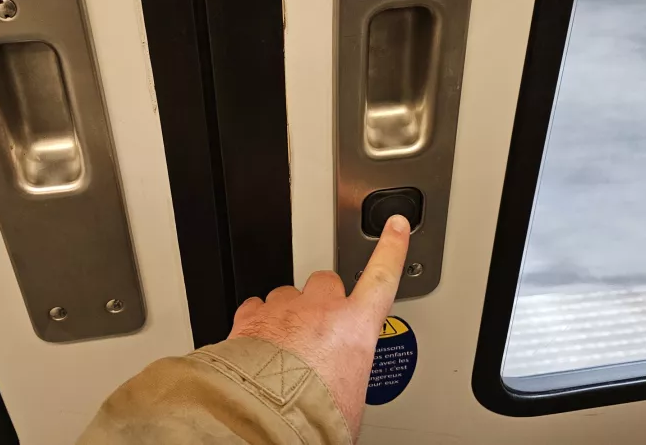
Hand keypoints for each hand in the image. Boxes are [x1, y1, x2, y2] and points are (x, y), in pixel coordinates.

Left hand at [228, 214, 410, 436]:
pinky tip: (257, 343)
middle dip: (323, 300)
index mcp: (354, 328)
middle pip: (326, 283)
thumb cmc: (313, 417)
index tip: (395, 227)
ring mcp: (283, 310)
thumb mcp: (352, 400)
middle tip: (318, 333)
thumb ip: (351, 374)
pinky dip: (257, 321)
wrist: (264, 417)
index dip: (391, 248)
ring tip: (285, 348)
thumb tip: (345, 391)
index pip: (381, 277)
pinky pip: (256, 307)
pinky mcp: (251, 318)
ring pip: (287, 295)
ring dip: (288, 313)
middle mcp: (319, 310)